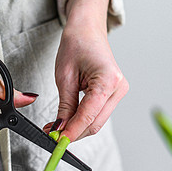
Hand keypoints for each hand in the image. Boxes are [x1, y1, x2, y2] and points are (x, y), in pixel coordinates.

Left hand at [43, 0, 128, 140]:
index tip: (57, 141)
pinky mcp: (114, 94)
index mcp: (108, 80)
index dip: (72, 131)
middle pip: (95, 123)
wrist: (87, 29)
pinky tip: (68, 120)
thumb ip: (65, 106)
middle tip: (53, 136)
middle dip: (74, 133)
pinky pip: (98, 114)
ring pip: (97, 121)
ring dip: (77, 128)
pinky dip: (83, 120)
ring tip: (56, 128)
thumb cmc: (76, 44)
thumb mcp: (64, 77)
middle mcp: (118, 88)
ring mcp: (119, 92)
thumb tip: (60, 129)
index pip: (88, 115)